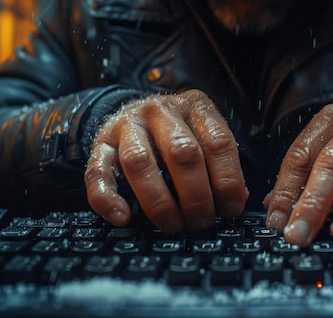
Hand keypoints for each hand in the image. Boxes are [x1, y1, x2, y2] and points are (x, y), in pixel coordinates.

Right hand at [85, 89, 248, 232]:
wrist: (135, 113)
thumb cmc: (179, 134)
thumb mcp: (206, 138)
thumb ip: (222, 164)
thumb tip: (234, 202)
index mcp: (196, 106)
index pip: (219, 142)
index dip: (228, 180)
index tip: (231, 209)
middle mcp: (161, 110)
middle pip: (182, 153)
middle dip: (196, 195)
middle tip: (202, 222)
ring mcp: (128, 124)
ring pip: (140, 162)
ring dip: (159, 201)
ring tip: (173, 225)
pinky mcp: (101, 143)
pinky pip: (98, 172)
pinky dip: (108, 199)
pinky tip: (123, 218)